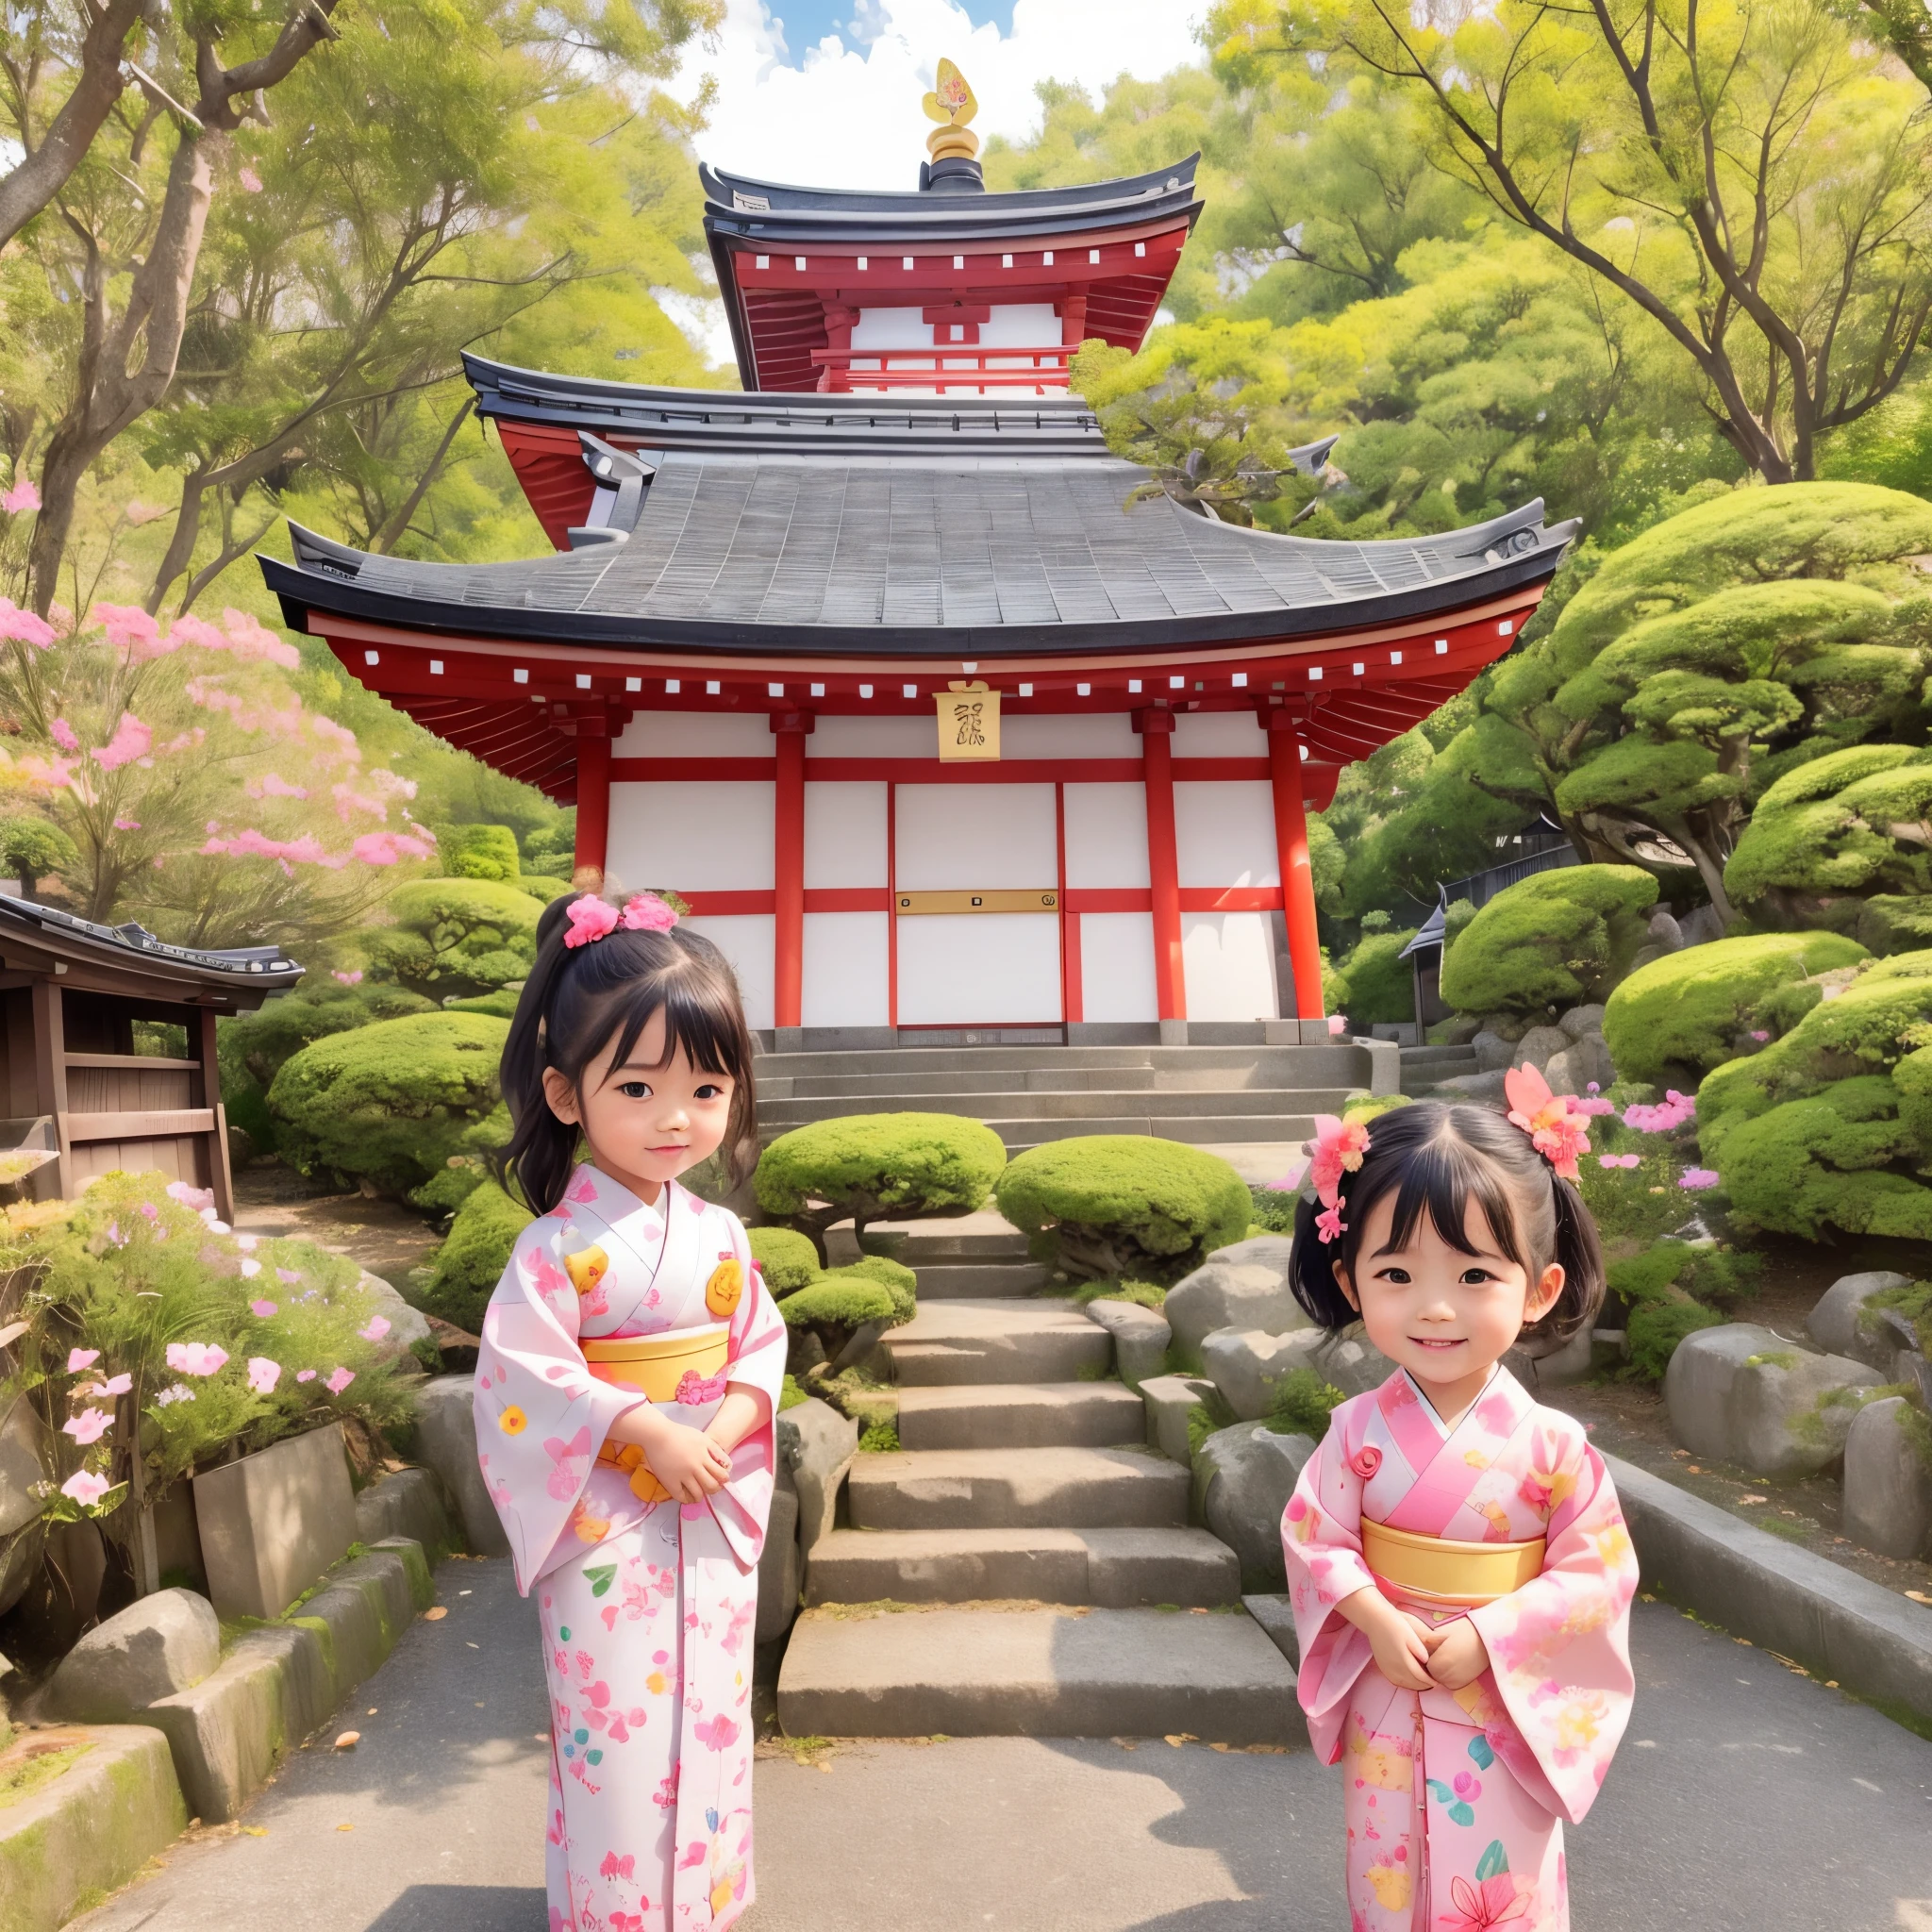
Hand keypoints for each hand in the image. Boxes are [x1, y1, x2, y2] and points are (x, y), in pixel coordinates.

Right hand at [607, 1407, 731, 1503]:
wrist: (657, 1435)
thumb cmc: (681, 1434)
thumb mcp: (703, 1438)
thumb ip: (716, 1451)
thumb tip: (727, 1465)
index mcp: (704, 1456)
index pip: (721, 1475)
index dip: (724, 1479)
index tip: (722, 1480)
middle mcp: (694, 1468)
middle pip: (711, 1486)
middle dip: (715, 1489)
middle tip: (712, 1488)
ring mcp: (681, 1476)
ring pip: (698, 1494)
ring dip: (701, 1496)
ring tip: (699, 1494)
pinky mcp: (669, 1482)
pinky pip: (681, 1497)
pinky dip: (687, 1499)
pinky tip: (688, 1497)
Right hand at [1337, 1586, 1436, 1692]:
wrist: (1374, 1619)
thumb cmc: (1394, 1623)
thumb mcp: (1409, 1632)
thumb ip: (1418, 1648)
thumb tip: (1427, 1660)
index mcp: (1403, 1659)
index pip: (1420, 1676)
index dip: (1430, 1680)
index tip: (1438, 1681)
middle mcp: (1394, 1667)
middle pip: (1413, 1682)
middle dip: (1424, 1685)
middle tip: (1433, 1683)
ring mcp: (1387, 1668)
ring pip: (1404, 1683)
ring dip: (1415, 1685)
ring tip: (1423, 1682)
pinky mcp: (1382, 1666)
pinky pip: (1395, 1680)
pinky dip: (1404, 1683)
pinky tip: (1409, 1679)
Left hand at [1424, 1619, 1489, 1691]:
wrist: (1488, 1641)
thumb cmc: (1465, 1631)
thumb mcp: (1444, 1631)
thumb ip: (1428, 1640)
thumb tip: (1415, 1642)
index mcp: (1440, 1661)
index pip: (1422, 1662)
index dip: (1424, 1653)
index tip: (1431, 1646)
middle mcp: (1446, 1675)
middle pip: (1429, 1672)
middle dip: (1431, 1662)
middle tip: (1439, 1650)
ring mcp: (1455, 1682)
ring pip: (1438, 1678)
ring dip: (1439, 1670)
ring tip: (1448, 1656)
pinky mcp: (1462, 1685)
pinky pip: (1448, 1682)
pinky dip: (1448, 1675)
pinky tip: (1454, 1663)